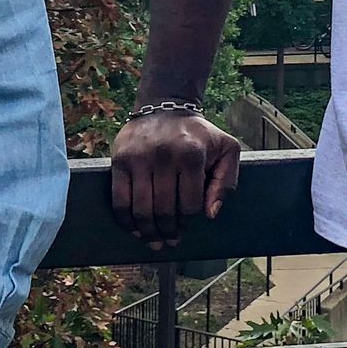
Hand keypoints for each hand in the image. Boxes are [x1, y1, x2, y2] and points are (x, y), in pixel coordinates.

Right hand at [109, 111, 241, 249]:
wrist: (164, 106)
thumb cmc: (198, 134)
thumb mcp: (227, 150)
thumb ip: (226, 182)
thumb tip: (210, 214)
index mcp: (192, 155)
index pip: (190, 205)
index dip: (189, 224)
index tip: (186, 229)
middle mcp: (165, 156)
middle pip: (165, 211)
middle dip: (168, 233)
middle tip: (170, 241)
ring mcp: (139, 158)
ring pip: (141, 210)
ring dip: (148, 232)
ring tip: (153, 240)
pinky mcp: (120, 159)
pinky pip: (120, 200)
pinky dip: (126, 221)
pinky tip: (134, 229)